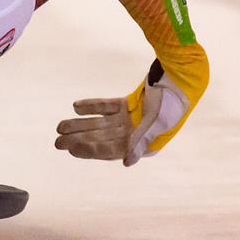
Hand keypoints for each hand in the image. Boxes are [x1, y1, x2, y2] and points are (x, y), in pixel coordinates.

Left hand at [55, 65, 188, 165]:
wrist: (182, 77)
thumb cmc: (173, 103)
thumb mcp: (158, 123)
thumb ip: (141, 141)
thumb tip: (128, 162)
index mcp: (144, 144)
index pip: (111, 150)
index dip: (90, 150)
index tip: (72, 149)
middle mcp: (136, 134)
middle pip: (101, 137)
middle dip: (79, 139)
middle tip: (57, 141)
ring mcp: (132, 118)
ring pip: (100, 123)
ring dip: (80, 124)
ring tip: (60, 126)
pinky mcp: (129, 104)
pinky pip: (106, 107)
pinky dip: (92, 107)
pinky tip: (75, 107)